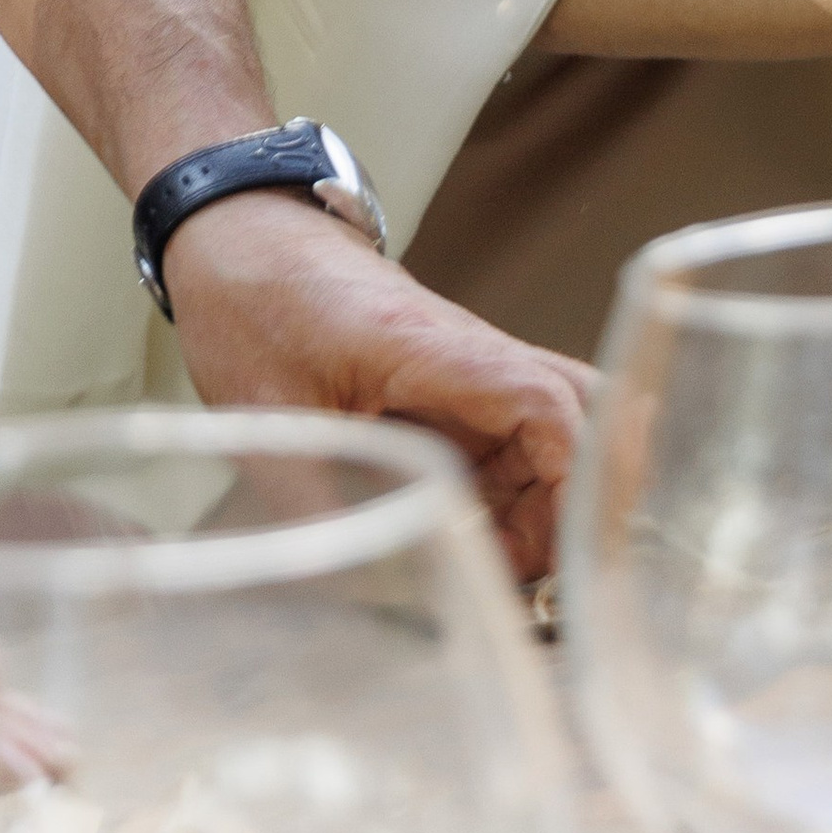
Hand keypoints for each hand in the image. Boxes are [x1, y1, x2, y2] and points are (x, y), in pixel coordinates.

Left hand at [161, 192, 594, 582]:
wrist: (248, 242)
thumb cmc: (256, 308)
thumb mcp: (270, 418)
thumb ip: (319, 502)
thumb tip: (362, 590)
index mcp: (428, 349)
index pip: (542, 401)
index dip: (574, 473)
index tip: (567, 546)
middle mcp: (470, 354)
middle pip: (581, 412)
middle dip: (583, 497)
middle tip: (545, 577)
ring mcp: (471, 370)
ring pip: (559, 430)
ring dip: (552, 502)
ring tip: (512, 576)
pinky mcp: (457, 391)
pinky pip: (518, 441)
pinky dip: (522, 496)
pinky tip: (486, 547)